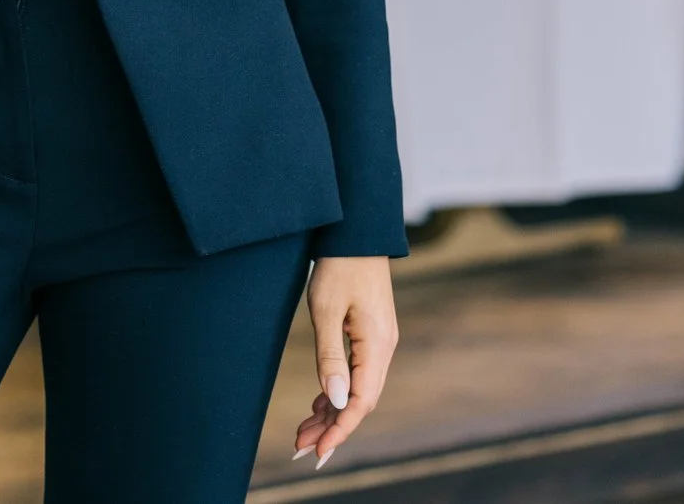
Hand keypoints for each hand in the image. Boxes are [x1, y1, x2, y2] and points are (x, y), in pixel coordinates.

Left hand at [292, 255, 397, 469]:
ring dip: (331, 412)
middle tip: (300, 447)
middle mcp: (383, 349)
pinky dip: (336, 392)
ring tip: (303, 432)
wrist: (356, 233)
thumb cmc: (339, 266)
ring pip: (357, 389)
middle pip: (360, 401)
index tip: (318, 451)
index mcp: (377, 345)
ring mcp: (378, 342)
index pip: (361, 401)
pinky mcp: (370, 336)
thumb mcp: (326, 310)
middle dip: (331, 427)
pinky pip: (356, 374)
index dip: (340, 429)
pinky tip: (318, 404)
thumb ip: (329, 357)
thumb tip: (334, 401)